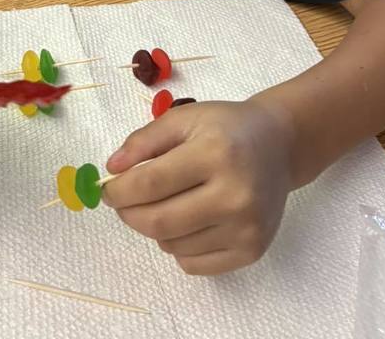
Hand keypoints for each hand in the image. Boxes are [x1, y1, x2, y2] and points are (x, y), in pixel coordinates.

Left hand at [103, 99, 293, 274]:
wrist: (278, 145)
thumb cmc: (226, 128)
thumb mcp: (183, 119)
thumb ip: (143, 141)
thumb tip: (111, 169)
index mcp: (215, 153)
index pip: (151, 183)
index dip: (119, 191)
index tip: (106, 190)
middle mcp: (235, 194)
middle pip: (159, 221)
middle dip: (129, 214)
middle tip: (122, 202)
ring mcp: (246, 227)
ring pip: (173, 245)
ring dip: (154, 229)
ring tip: (163, 204)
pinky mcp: (252, 250)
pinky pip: (194, 264)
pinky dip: (177, 247)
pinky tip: (186, 222)